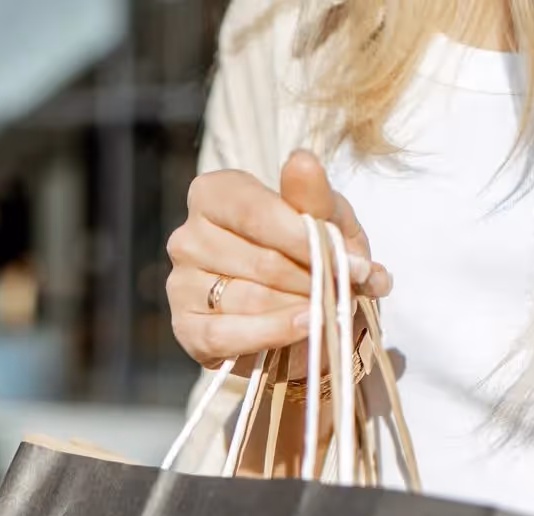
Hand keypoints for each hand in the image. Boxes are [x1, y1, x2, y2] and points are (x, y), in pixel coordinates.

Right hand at [167, 150, 391, 370]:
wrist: (300, 310)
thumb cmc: (309, 254)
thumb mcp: (326, 220)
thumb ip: (315, 195)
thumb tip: (302, 161)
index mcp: (214, 194)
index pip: (255, 213)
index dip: (306, 240)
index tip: (352, 263)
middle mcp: (187, 236)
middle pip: (259, 261)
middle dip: (313, 279)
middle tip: (349, 290)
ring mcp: (180, 284)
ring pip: (249, 300)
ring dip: (300, 307)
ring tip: (330, 308)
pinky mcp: (185, 328)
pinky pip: (227, 335)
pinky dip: (273, 333)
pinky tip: (305, 327)